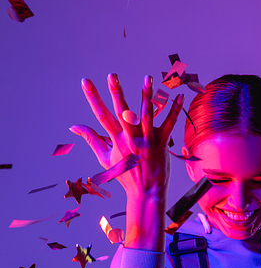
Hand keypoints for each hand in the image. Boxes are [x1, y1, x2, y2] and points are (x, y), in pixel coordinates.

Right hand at [69, 73, 183, 199]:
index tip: (86, 81)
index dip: (93, 98)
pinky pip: (169, 124)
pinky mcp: (162, 143)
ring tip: (147, 77)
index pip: (101, 116)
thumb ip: (91, 138)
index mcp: (116, 141)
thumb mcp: (104, 157)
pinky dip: (174, 110)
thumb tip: (73, 126)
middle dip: (116, 93)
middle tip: (112, 75)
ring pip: (147, 115)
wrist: (145, 192)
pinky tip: (180, 94)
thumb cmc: (124, 174)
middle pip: (122, 112)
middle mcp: (131, 139)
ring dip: (147, 95)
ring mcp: (147, 141)